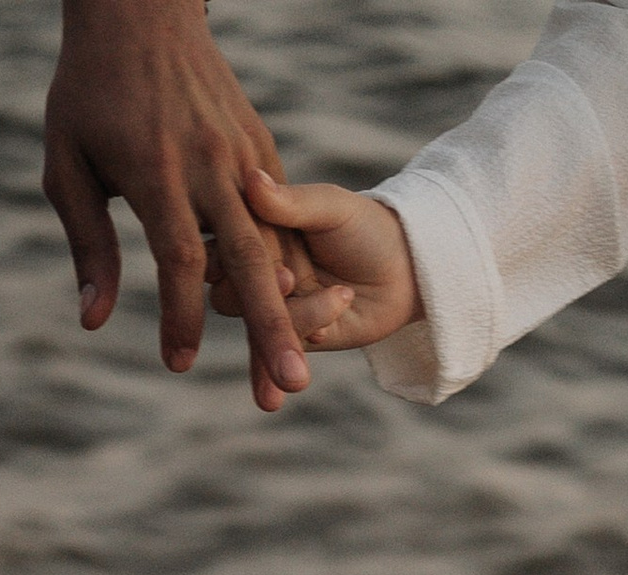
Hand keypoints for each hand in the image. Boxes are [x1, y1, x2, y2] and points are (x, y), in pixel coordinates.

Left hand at [45, 0, 310, 411]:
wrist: (140, 10)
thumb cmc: (90, 92)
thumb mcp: (67, 165)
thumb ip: (87, 244)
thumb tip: (93, 322)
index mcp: (158, 171)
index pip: (179, 260)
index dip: (181, 317)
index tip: (179, 365)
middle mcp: (210, 164)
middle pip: (248, 260)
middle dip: (271, 329)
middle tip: (291, 386)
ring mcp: (242, 154)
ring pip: (276, 243)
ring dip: (292, 310)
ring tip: (298, 365)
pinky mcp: (259, 147)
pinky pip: (281, 216)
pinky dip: (290, 264)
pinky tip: (300, 312)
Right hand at [216, 167, 420, 350]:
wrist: (407, 269)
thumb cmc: (367, 227)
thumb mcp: (330, 207)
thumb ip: (289, 202)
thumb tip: (251, 179)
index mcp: (259, 236)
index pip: (222, 249)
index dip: (220, 256)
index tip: (230, 257)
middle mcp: (263, 275)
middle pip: (228, 295)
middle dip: (251, 291)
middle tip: (290, 278)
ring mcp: (280, 309)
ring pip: (256, 325)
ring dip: (290, 313)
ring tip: (337, 293)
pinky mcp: (301, 338)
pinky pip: (289, 343)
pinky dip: (314, 323)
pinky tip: (343, 304)